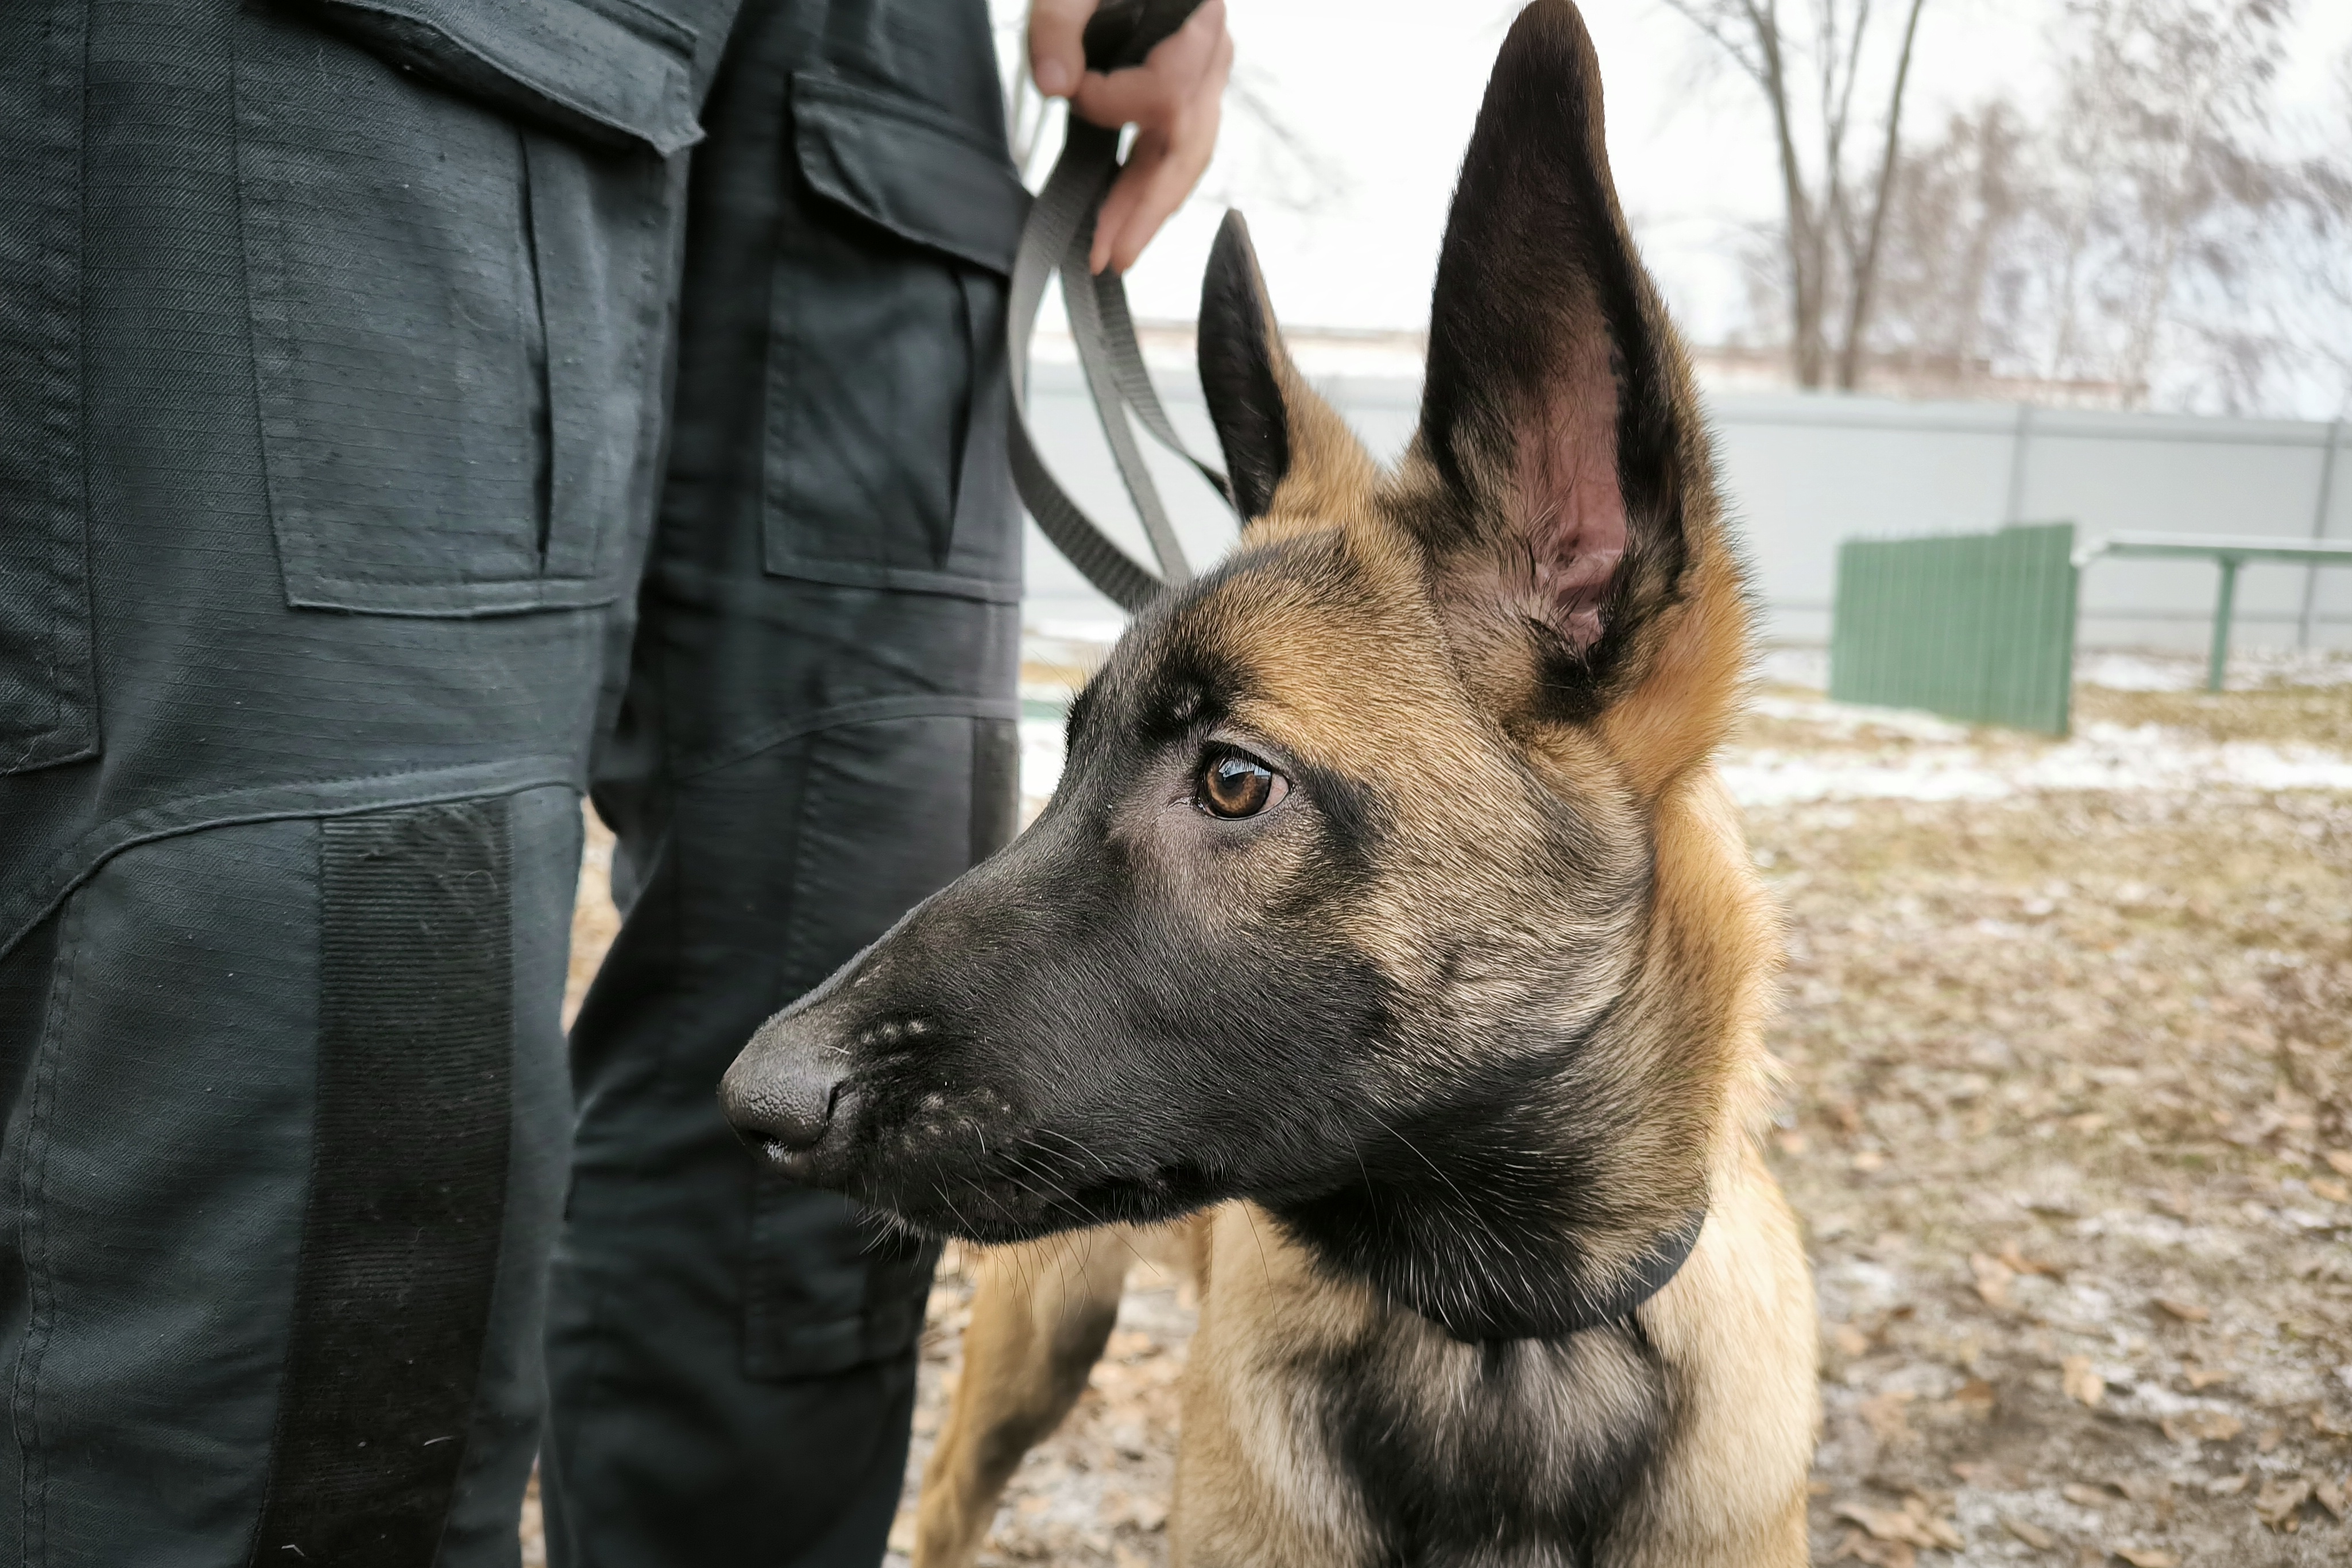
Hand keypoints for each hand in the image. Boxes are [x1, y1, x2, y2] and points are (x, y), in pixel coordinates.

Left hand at [1028, 0, 1232, 273]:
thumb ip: (1059, 23)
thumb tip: (1055, 86)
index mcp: (1196, 25)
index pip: (1163, 93)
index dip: (1110, 104)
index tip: (1068, 90)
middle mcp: (1211, 56)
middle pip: (1190, 146)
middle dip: (1148, 206)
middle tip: (1112, 255)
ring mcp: (1206, 77)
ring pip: (1189, 158)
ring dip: (1149, 208)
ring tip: (1115, 251)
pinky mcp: (1190, 91)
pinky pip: (1179, 151)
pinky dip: (1152, 187)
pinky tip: (1126, 215)